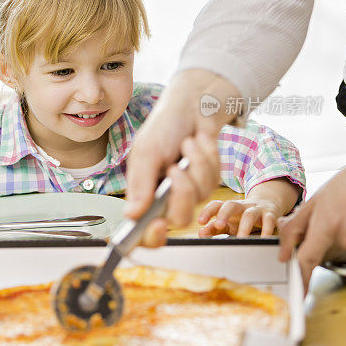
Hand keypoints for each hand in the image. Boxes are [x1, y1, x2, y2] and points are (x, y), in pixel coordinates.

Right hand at [125, 69, 240, 246]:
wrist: (191, 107)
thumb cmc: (164, 127)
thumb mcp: (147, 151)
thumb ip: (140, 184)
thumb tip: (132, 214)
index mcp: (143, 194)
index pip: (143, 230)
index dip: (150, 238)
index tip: (158, 226)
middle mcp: (164, 198)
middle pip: (179, 220)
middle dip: (183, 193)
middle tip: (175, 169)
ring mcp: (187, 192)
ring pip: (199, 197)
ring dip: (196, 166)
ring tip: (187, 144)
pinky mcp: (206, 182)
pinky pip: (213, 181)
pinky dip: (207, 158)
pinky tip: (198, 143)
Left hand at [198, 198, 278, 236]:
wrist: (268, 204)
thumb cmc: (243, 217)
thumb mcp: (229, 222)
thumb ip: (215, 228)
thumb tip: (201, 234)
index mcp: (229, 207)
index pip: (216, 205)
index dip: (207, 211)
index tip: (200, 221)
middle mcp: (241, 206)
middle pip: (231, 205)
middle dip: (224, 214)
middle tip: (219, 225)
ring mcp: (256, 209)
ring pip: (249, 214)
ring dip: (245, 227)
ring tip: (241, 239)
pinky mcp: (270, 214)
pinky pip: (269, 220)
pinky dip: (267, 229)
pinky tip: (263, 239)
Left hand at [279, 160, 345, 288]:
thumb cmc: (340, 190)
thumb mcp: (311, 205)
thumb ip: (292, 230)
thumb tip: (282, 255)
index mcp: (327, 227)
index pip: (308, 260)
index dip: (301, 279)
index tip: (297, 293)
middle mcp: (343, 240)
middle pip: (316, 257)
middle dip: (309, 247)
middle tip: (314, 227)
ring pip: (328, 255)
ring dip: (323, 245)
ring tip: (330, 223)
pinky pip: (340, 253)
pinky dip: (335, 244)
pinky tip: (339, 227)